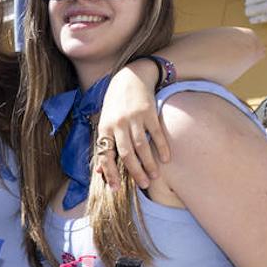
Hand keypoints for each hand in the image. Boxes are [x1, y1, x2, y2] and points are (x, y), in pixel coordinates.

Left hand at [96, 61, 172, 190]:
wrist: (129, 77)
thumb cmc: (115, 105)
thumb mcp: (105, 123)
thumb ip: (104, 146)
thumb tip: (100, 172)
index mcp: (104, 129)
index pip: (105, 156)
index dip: (110, 174)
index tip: (116, 189)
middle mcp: (118, 124)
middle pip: (127, 154)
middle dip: (135, 172)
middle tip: (143, 185)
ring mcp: (134, 118)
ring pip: (142, 147)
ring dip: (149, 164)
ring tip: (155, 176)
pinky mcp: (149, 112)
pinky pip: (156, 134)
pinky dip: (162, 147)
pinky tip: (166, 159)